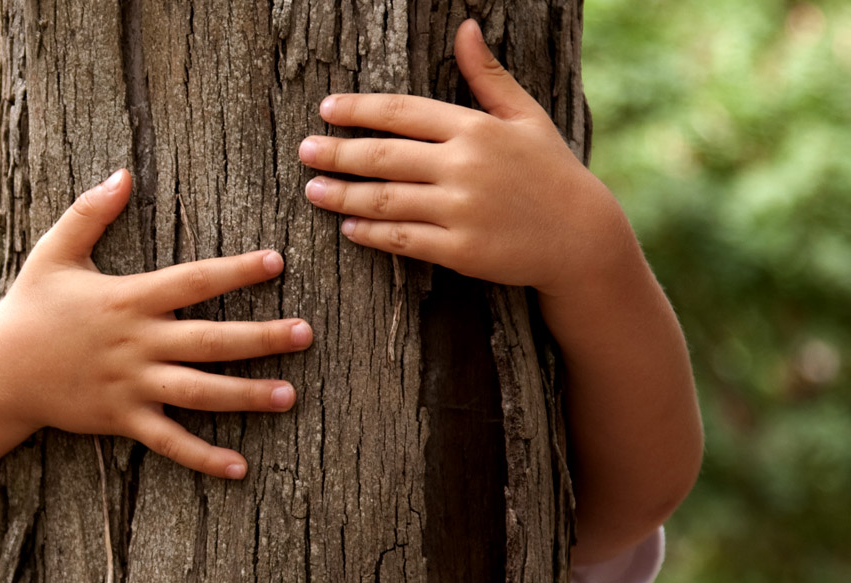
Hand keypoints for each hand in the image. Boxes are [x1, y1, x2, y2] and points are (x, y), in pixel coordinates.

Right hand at [0, 169, 311, 478]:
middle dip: (261, 337)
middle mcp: (136, 343)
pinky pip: (169, 441)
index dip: (237, 271)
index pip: (193, 281)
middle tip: (306, 334)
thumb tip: (122, 173)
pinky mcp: (121, 419)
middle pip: (210, 339)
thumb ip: (89, 212)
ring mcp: (131, 385)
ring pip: (199, 392)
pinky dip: (203, 457)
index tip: (277, 262)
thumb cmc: (29, 308)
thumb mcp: (54, 253)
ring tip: (289, 396)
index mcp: (128, 299)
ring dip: (246, 396)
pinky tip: (240, 467)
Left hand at [298, 19, 632, 297]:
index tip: (327, 110)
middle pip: (383, 156)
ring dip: (342, 195)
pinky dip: (370, 233)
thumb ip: (487, 76)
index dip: (359, 110)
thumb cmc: (551, 172)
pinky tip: (348, 228)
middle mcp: (465, 166)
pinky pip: (403, 239)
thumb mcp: (526, 117)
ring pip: (385, 199)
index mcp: (476, 128)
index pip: (402, 112)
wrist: (582, 239)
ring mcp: (461, 210)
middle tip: (304, 150)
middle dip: (336, 151)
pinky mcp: (460, 250)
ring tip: (313, 190)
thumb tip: (466, 27)